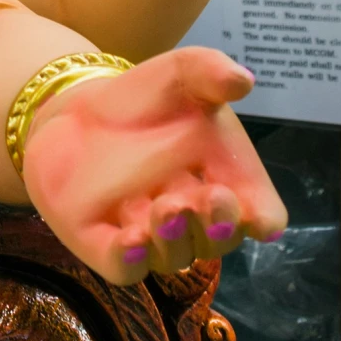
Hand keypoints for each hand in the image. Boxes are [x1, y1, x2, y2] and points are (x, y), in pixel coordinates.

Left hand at [21, 45, 286, 284]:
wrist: (76, 112)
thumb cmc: (144, 101)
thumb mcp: (179, 75)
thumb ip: (209, 72)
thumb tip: (242, 79)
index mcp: (226, 182)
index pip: (260, 214)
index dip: (263, 219)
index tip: (258, 217)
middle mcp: (192, 219)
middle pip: (218, 241)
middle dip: (217, 226)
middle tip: (210, 199)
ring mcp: (149, 236)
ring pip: (173, 256)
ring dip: (174, 238)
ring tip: (164, 208)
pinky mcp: (103, 244)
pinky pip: (124, 268)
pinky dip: (129, 259)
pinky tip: (130, 239)